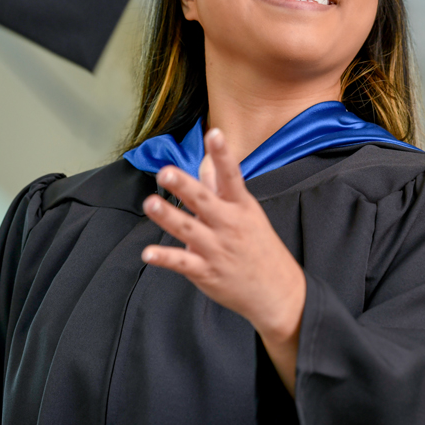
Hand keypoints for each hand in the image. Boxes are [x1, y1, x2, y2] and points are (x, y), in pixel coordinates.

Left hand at [141, 128, 305, 391]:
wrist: (277, 292)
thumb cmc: (260, 246)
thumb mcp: (247, 212)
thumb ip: (221, 187)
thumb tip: (205, 162)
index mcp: (241, 207)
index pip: (232, 176)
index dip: (223, 154)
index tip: (215, 133)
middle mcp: (229, 225)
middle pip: (204, 201)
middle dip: (185, 186)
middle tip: (165, 172)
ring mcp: (217, 249)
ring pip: (189, 230)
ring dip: (168, 217)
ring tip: (151, 203)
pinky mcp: (206, 272)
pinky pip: (182, 263)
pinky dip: (165, 257)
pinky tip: (148, 252)